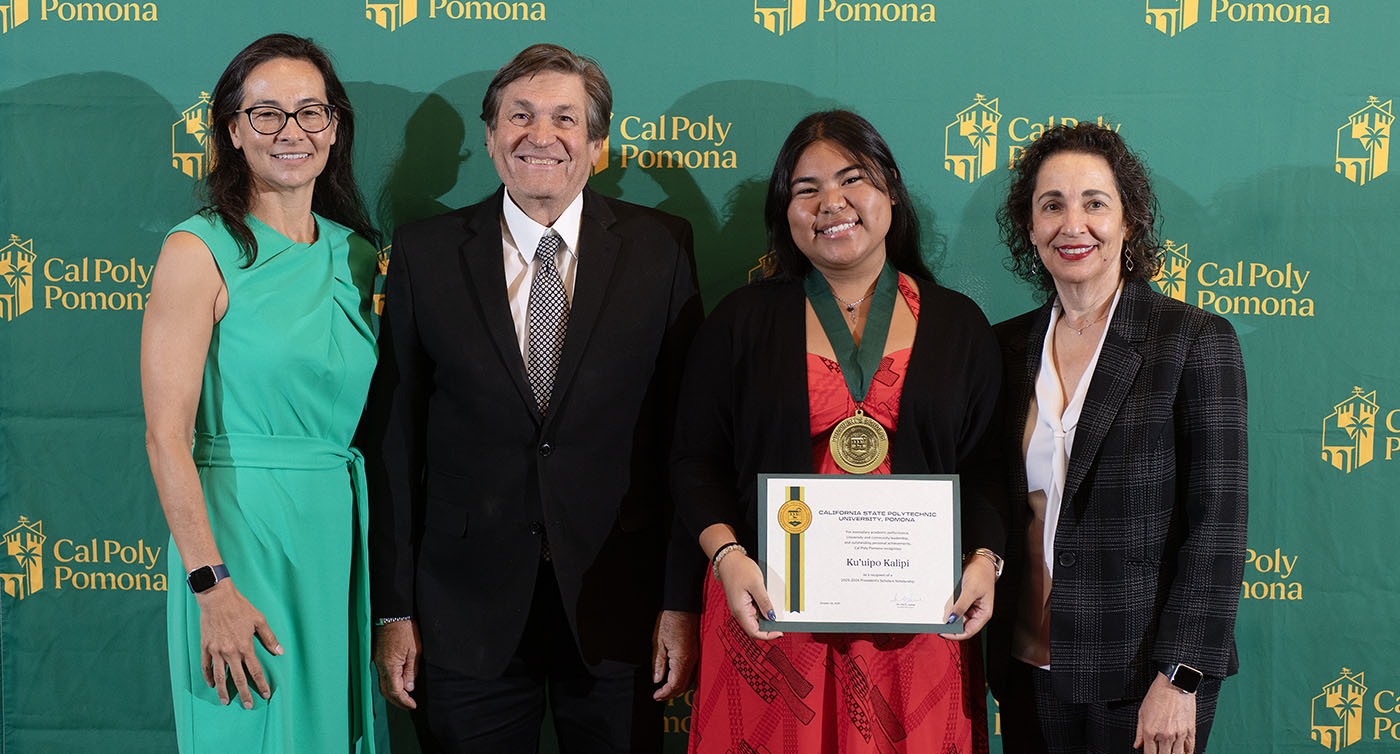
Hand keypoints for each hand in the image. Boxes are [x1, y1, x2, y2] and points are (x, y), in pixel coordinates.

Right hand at [195, 579, 281, 708]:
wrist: (217, 599)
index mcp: (245, 646)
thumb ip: (269, 638)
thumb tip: (279, 652)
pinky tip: (211, 684)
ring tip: (226, 702)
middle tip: (248, 706)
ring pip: (219, 676)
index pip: (255, 671)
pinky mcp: (205, 647)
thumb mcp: (259, 620)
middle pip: (238, 678)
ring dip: (223, 690)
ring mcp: (216, 651)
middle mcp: (230, 652)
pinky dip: (208, 677)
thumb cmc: (240, 608)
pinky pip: (205, 666)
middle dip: (244, 694)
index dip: (261, 684)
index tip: (265, 694)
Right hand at [373, 619, 421, 709]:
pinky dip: (389, 683)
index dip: (404, 701)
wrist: (392, 614)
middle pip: (386, 691)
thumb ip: (411, 671)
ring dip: (393, 693)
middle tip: (409, 705)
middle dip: (397, 701)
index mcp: (390, 666)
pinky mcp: (378, 657)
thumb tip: (409, 688)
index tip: (413, 705)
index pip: (395, 691)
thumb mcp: (414, 651)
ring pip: (382, 684)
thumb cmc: (405, 630)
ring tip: (405, 697)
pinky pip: (382, 675)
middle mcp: (381, 666)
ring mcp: (377, 662)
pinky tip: (398, 682)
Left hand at [651, 610, 697, 699]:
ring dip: (677, 688)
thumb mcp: (658, 642)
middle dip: (671, 694)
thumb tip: (657, 679)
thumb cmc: (670, 620)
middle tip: (659, 696)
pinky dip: (683, 680)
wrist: (684, 606)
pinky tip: (675, 678)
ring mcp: (696, 656)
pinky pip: (692, 672)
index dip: (665, 693)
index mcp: (681, 659)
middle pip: (683, 686)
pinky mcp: (697, 652)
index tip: (656, 696)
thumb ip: (658, 663)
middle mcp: (692, 660)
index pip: (674, 685)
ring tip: (665, 690)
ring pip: (689, 680)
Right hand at [715, 554, 782, 640]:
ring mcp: (741, 607)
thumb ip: (764, 602)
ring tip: (775, 606)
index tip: (779, 631)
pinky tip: (768, 601)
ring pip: (756, 619)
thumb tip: (772, 616)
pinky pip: (754, 610)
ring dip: (766, 616)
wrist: (728, 560)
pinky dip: (763, 608)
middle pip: (756, 627)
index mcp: (740, 610)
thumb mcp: (756, 584)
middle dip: (769, 625)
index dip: (767, 635)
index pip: (754, 632)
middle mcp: (739, 611)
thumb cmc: (739, 569)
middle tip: (781, 619)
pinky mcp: (743, 601)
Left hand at [943, 556, 994, 640]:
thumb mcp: (970, 590)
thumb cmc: (981, 574)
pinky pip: (956, 609)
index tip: (942, 632)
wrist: (980, 560)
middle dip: (950, 626)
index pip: (968, 631)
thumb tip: (951, 619)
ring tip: (938, 617)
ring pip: (958, 618)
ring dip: (949, 618)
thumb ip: (961, 606)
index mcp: (983, 614)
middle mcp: (977, 612)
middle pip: (962, 626)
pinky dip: (949, 609)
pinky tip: (942, 608)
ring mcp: (971, 607)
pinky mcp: (964, 601)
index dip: (955, 634)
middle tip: (937, 624)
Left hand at [1134, 672, 1196, 753]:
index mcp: (1150, 731)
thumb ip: (1139, 732)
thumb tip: (1137, 745)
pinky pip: (1189, 749)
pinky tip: (1183, 753)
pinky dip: (1186, 753)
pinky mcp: (1190, 731)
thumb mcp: (1142, 712)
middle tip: (1161, 752)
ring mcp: (1178, 734)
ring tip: (1171, 752)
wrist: (1174, 684)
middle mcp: (1164, 735)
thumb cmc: (1158, 695)